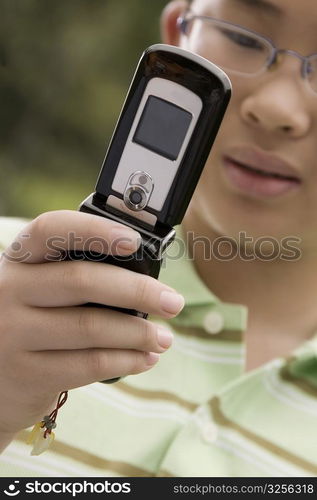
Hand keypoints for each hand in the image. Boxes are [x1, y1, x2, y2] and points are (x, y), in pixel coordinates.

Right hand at [0, 210, 183, 439]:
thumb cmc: (31, 320)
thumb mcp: (38, 289)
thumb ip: (75, 276)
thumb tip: (147, 280)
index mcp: (18, 260)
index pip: (51, 230)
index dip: (94, 230)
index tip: (133, 241)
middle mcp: (8, 291)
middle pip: (82, 281)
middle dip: (138, 291)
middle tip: (173, 302)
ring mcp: (12, 334)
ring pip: (91, 327)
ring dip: (138, 333)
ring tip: (164, 337)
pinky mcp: (27, 374)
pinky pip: (89, 364)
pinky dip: (125, 361)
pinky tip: (144, 359)